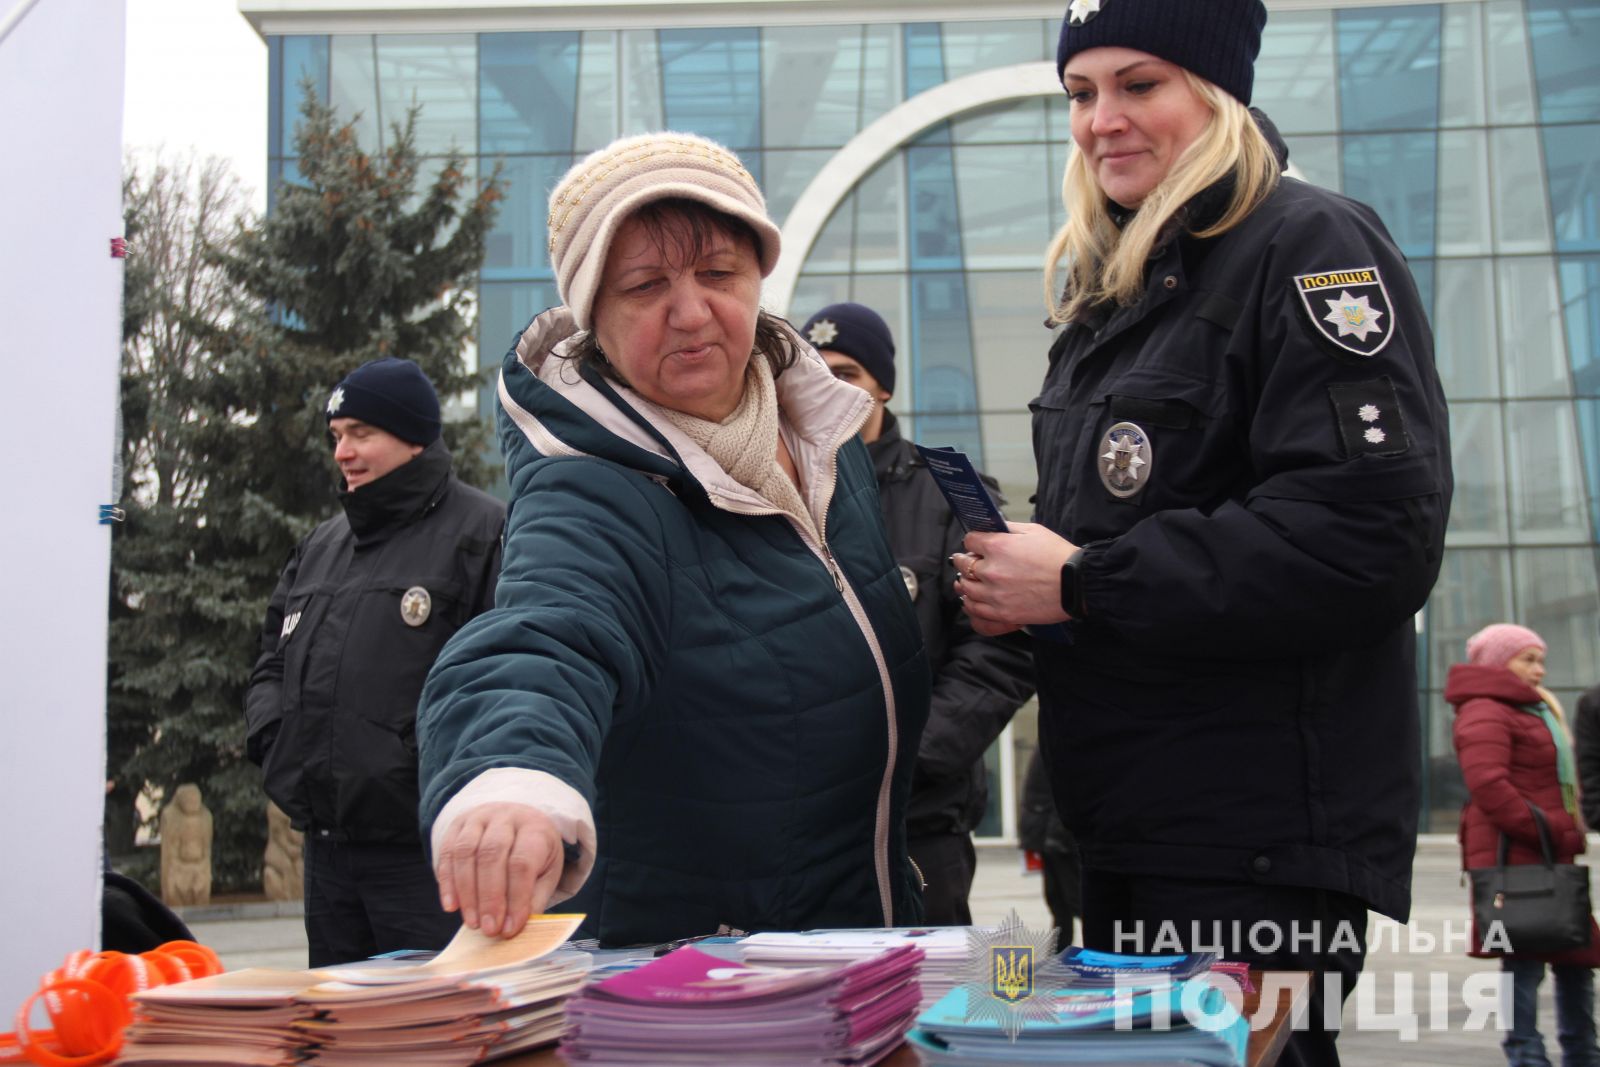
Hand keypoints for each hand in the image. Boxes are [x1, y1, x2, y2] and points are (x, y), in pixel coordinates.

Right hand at [435, 802, 564, 938]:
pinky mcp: (457, 824)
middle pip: (492, 855)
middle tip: (488, 929)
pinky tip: (451, 906)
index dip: (515, 898)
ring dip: (466, 892)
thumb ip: (533, 899)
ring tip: (472, 922)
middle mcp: (506, 817)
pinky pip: (447, 852)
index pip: (522, 862)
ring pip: (466, 852)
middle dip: (489, 897)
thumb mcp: (546, 872)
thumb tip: (517, 928)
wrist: (517, 820)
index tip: (509, 929)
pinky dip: (447, 882)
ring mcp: (479, 817)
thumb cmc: (534, 853)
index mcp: (535, 828)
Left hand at [953, 523, 1079, 631]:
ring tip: (966, 581)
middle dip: (963, 560)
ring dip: (964, 582)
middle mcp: (991, 571)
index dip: (972, 541)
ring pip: (964, 588)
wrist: (1076, 585)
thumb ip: (1008, 529)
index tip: (974, 544)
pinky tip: (971, 599)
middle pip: (962, 564)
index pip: (969, 540)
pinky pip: (974, 610)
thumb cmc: (1058, 556)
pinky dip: (970, 604)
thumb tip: (993, 528)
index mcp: (998, 547)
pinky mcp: (1002, 613)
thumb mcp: (1034, 531)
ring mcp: (995, 594)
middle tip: (965, 560)